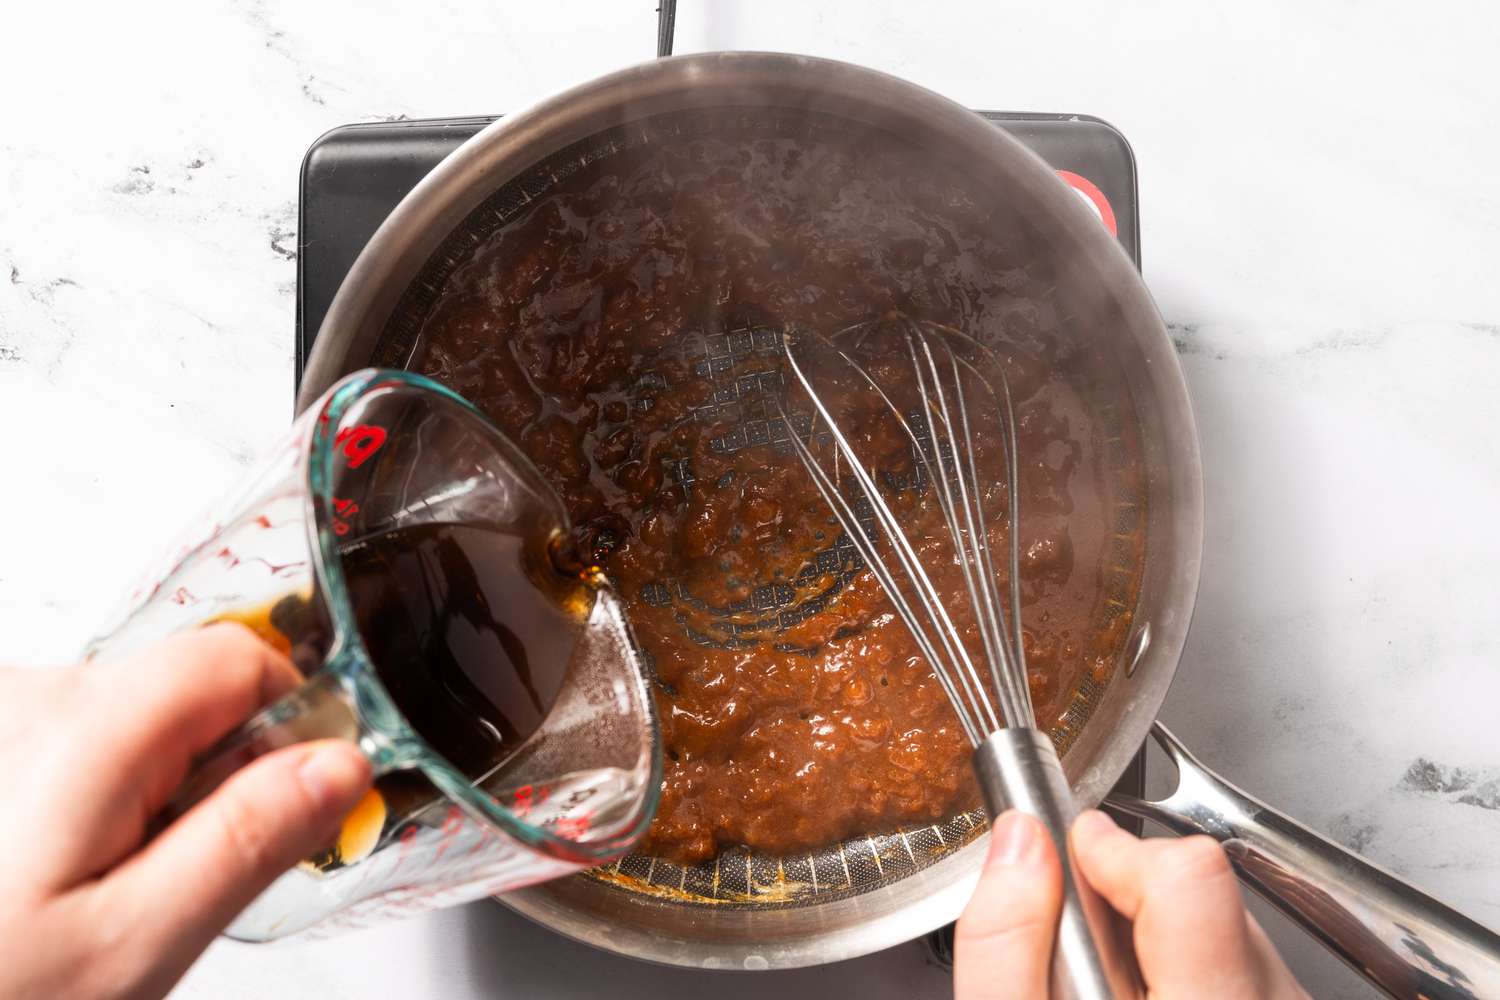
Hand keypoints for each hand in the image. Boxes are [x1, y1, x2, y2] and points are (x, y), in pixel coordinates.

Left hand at [0, 624, 371, 999]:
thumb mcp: (134, 946)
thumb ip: (248, 842)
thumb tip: (341, 765)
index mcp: (84, 732)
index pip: (242, 658)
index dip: (291, 724)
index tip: (287, 803)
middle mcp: (30, 699)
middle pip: (191, 686)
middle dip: (217, 770)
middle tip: (179, 876)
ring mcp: (2, 717)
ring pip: (138, 718)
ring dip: (155, 789)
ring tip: (102, 887)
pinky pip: (81, 741)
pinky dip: (99, 796)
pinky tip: (56, 870)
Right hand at [955, 809, 1308, 998]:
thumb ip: (1003, 945)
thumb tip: (1018, 840)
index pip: (1188, 874)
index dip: (1116, 850)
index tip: (1077, 858)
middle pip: (1205, 892)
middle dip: (1129, 904)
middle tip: (1084, 958)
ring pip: (1229, 929)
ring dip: (1164, 944)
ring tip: (1117, 992)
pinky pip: (1247, 964)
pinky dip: (1196, 970)